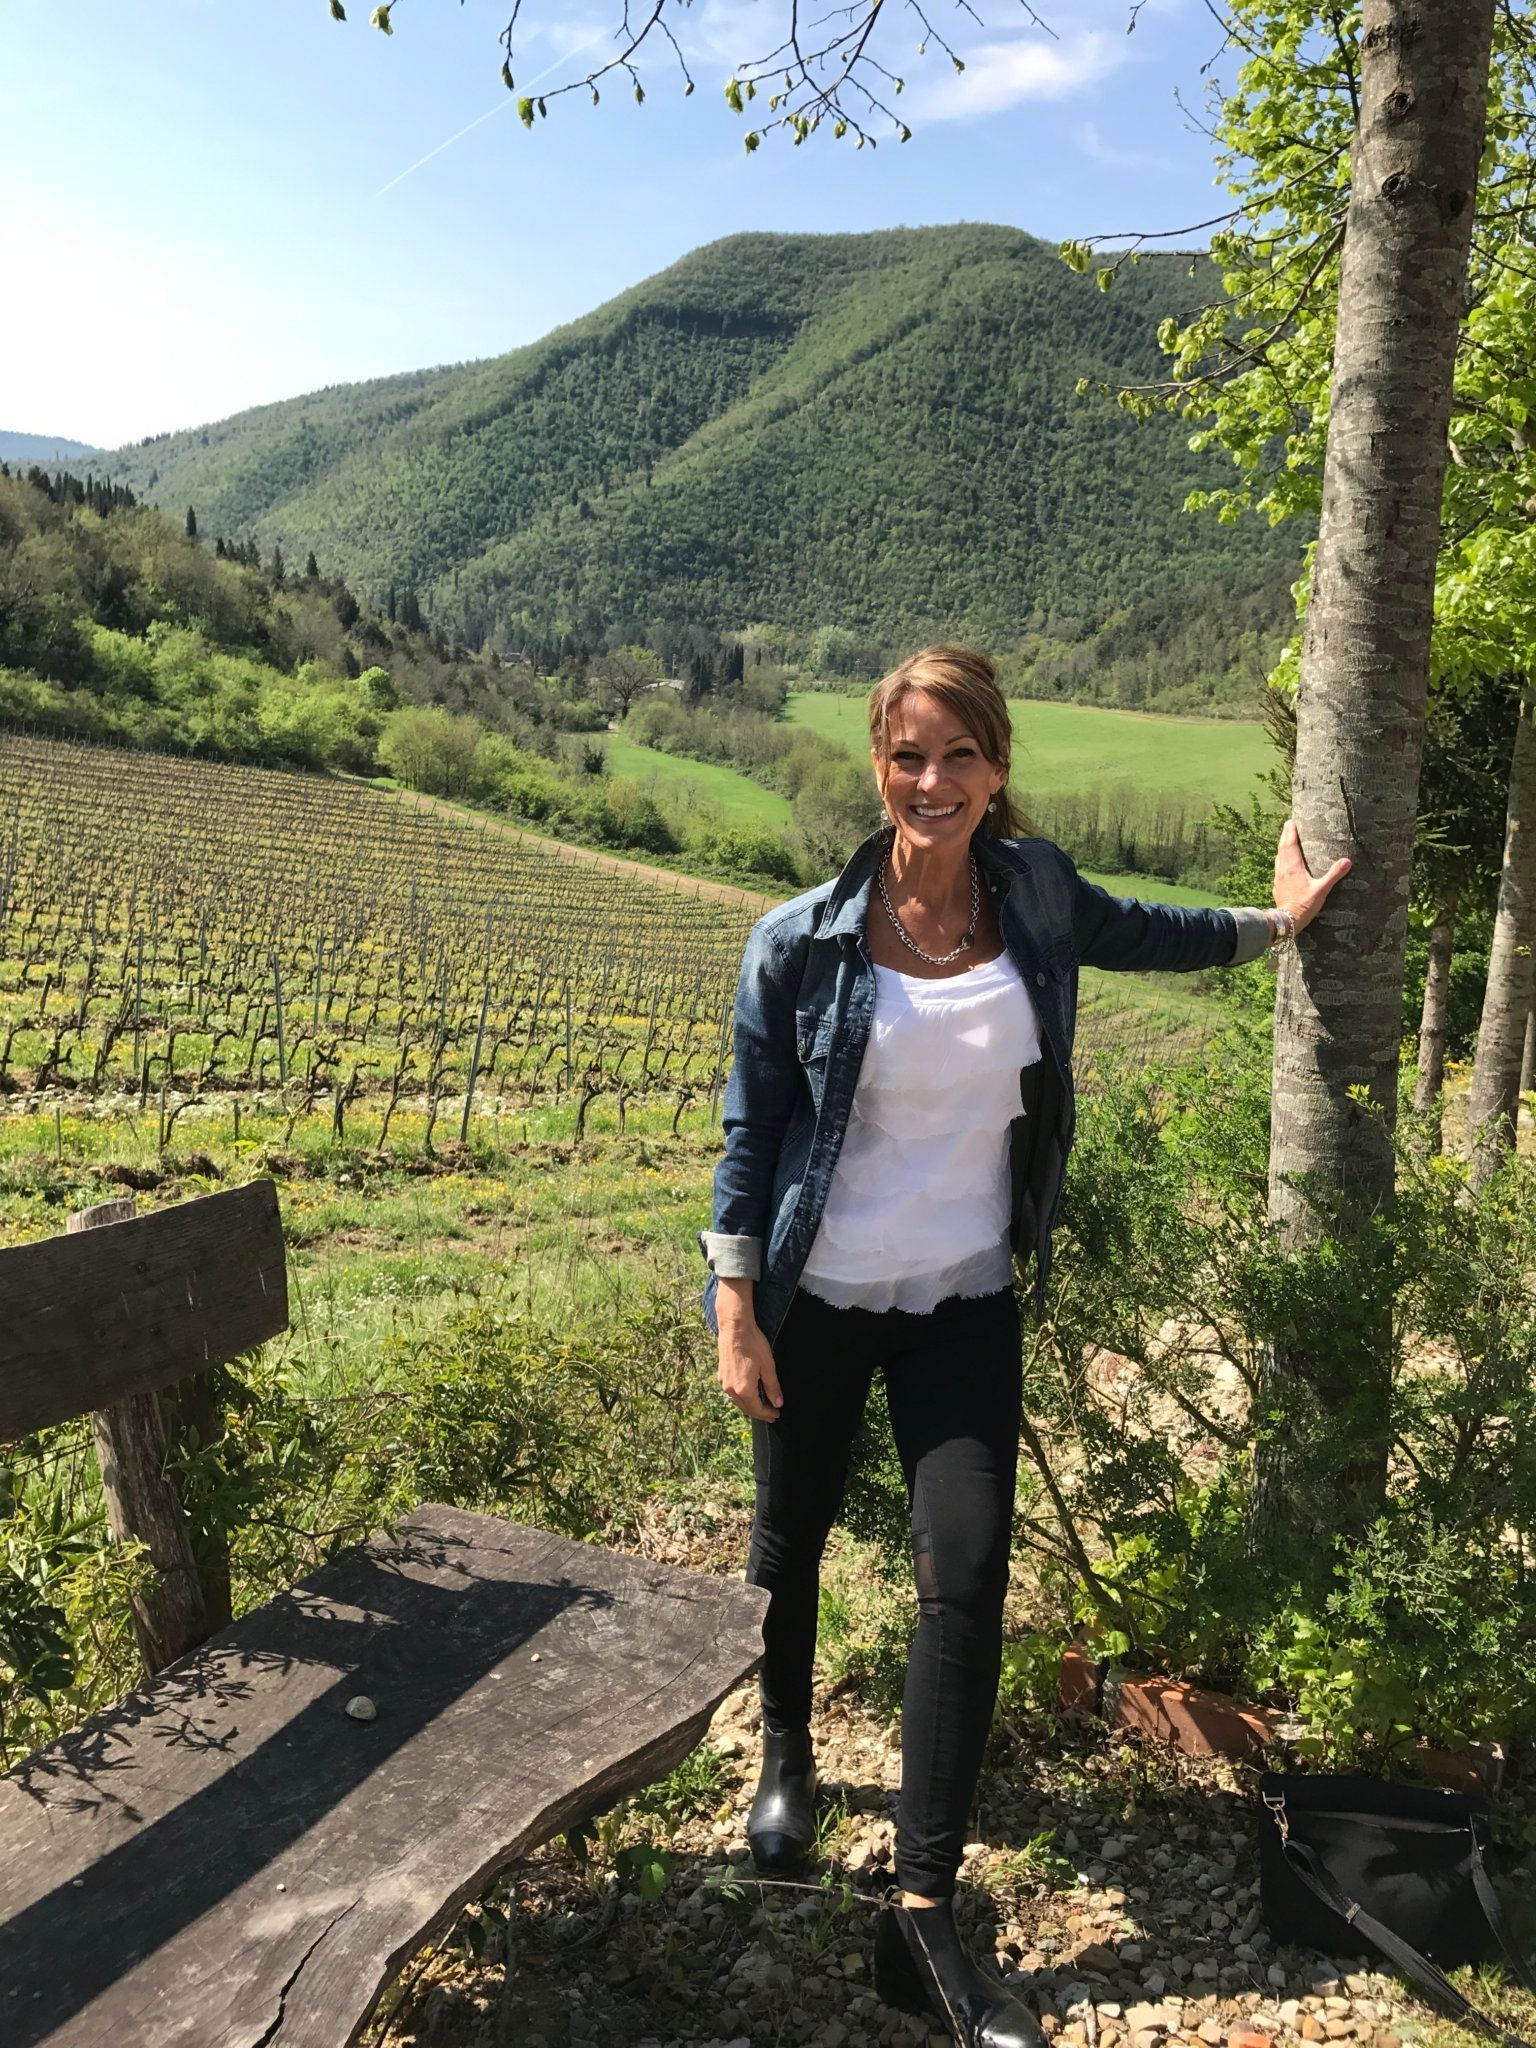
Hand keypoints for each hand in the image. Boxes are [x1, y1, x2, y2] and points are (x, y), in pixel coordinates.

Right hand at [717, 1316, 783, 1422]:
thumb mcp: (768, 1366)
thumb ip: (773, 1387)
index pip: (757, 1409)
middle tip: (772, 1414)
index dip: (768, 1414)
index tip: (777, 1415)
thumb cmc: (753, 1344)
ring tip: (762, 1405)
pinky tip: (749, 1393)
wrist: (735, 1328)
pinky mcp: (721, 1375)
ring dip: (750, 1406)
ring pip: (738, 1402)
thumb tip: (778, 1403)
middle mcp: (731, 1389)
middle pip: (746, 1408)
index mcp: (743, 1389)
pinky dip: (742, 1398)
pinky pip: (732, 1393)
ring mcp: (724, 1382)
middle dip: (760, 1413)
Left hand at [1273, 817, 1350, 933]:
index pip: (1290, 845)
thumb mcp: (1322, 889)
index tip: (1291, 821)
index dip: (1290, 832)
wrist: (1288, 920)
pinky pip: (1278, 867)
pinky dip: (1280, 859)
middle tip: (1288, 824)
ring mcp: (1279, 877)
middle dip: (1285, 835)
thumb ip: (1334, 874)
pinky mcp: (1277, 885)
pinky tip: (1283, 862)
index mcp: (1293, 867)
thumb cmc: (1304, 905)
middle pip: (1282, 848)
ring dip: (1282, 846)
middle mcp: (1284, 870)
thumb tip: (1347, 861)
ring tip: (1285, 839)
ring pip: (1278, 857)